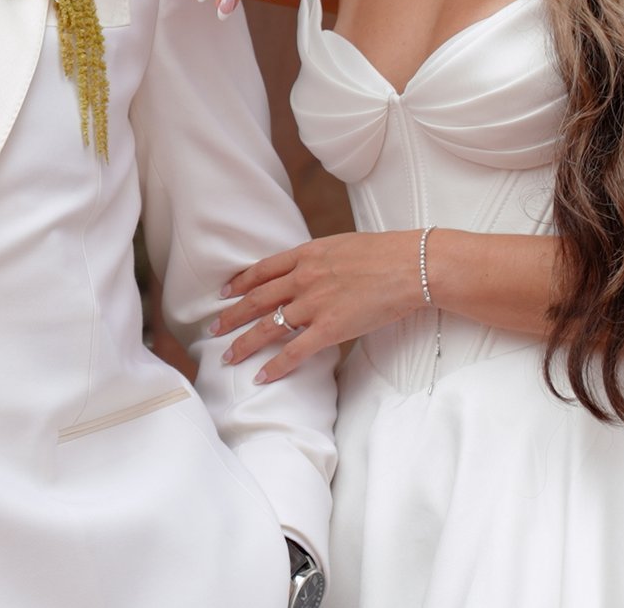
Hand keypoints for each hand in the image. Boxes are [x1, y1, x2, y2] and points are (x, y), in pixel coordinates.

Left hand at [212, 231, 428, 382]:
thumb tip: (312, 267)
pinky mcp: (330, 329)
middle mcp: (303, 278)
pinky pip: (294, 352)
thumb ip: (321, 258)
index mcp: (306, 255)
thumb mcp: (343, 246)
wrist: (411, 266)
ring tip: (228, 357)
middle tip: (212, 329)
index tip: (224, 293)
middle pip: (256, 299)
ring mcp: (314, 304)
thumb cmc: (386, 253)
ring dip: (244, 343)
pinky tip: (260, 376)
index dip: (239, 283)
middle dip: (231, 316)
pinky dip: (274, 366)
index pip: (262, 270)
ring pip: (267, 327)